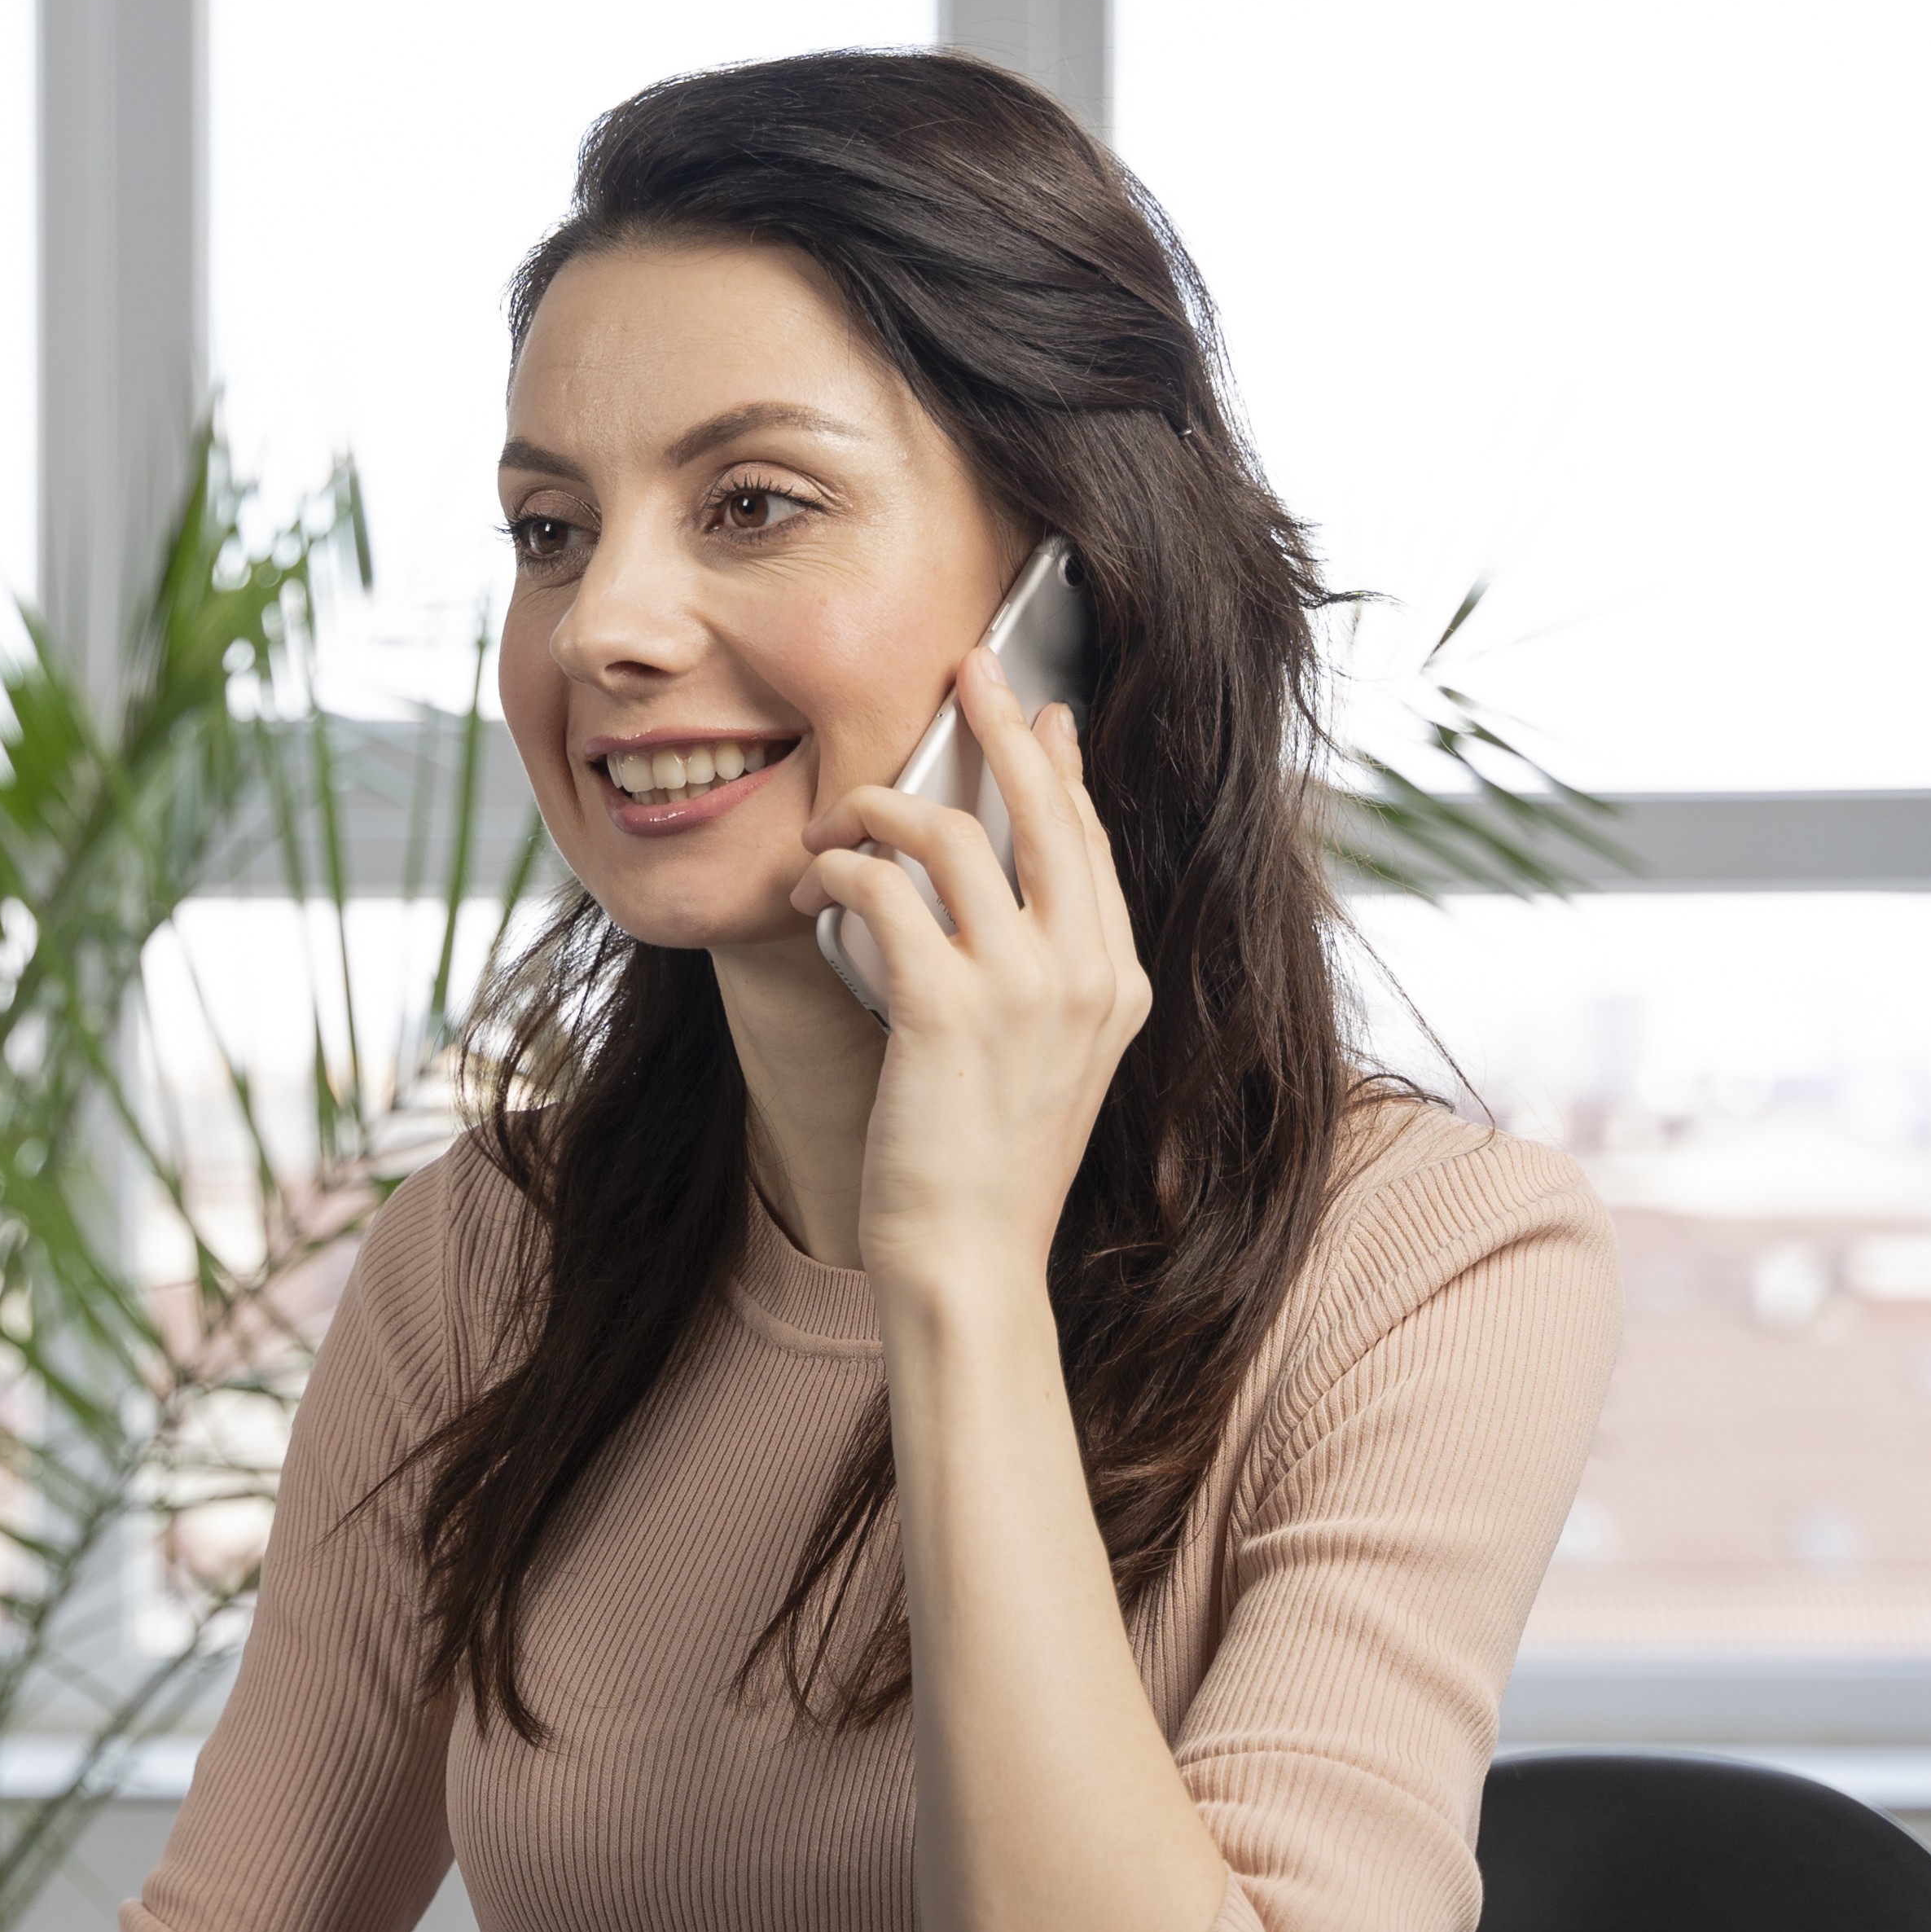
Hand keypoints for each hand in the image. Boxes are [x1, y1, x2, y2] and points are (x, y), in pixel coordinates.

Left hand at [789, 651, 1148, 1295]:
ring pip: (949, 837)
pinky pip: (883, 893)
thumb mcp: (1041, 1061)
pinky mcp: (948, 1010)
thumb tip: (995, 896)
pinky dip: (837, 872)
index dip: (1059, 765)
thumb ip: (1037, 977)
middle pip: (1048, 807)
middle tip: (964, 668)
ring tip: (832, 826)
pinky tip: (811, 886)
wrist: (971, 1263)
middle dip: (1002, 723)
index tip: (1038, 711)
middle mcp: (1088, 974)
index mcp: (1119, 983)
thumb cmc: (986, 1169)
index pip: (1090, 841)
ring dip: (874, 812)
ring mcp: (1025, 990)